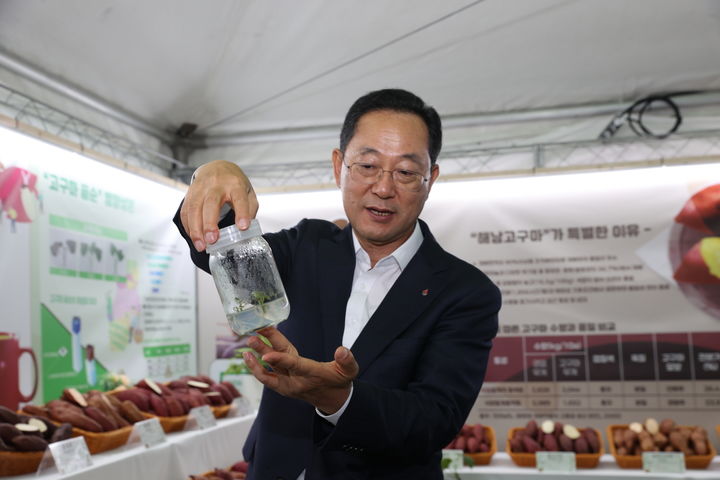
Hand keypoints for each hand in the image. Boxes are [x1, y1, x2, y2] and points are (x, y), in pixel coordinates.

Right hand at [179, 160, 257, 251]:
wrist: (217, 167)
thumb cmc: (234, 184)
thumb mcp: (248, 193)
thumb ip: (249, 210)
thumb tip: (246, 230)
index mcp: (235, 184)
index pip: (239, 198)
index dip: (241, 213)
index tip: (243, 227)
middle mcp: (217, 184)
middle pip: (211, 203)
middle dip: (210, 223)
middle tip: (212, 240)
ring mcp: (201, 188)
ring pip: (194, 208)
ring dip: (196, 229)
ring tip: (201, 245)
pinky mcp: (190, 193)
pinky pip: (186, 211)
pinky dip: (188, 226)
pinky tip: (194, 237)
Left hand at [244, 327, 358, 413]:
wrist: (332, 400)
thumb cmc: (340, 381)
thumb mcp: (349, 371)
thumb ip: (347, 360)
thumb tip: (342, 350)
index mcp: (313, 374)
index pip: (295, 366)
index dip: (281, 360)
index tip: (266, 354)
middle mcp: (297, 381)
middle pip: (278, 366)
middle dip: (264, 351)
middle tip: (252, 338)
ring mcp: (288, 385)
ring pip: (269, 372)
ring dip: (256, 359)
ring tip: (247, 343)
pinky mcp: (282, 385)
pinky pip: (266, 378)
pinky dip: (255, 368)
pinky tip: (248, 355)